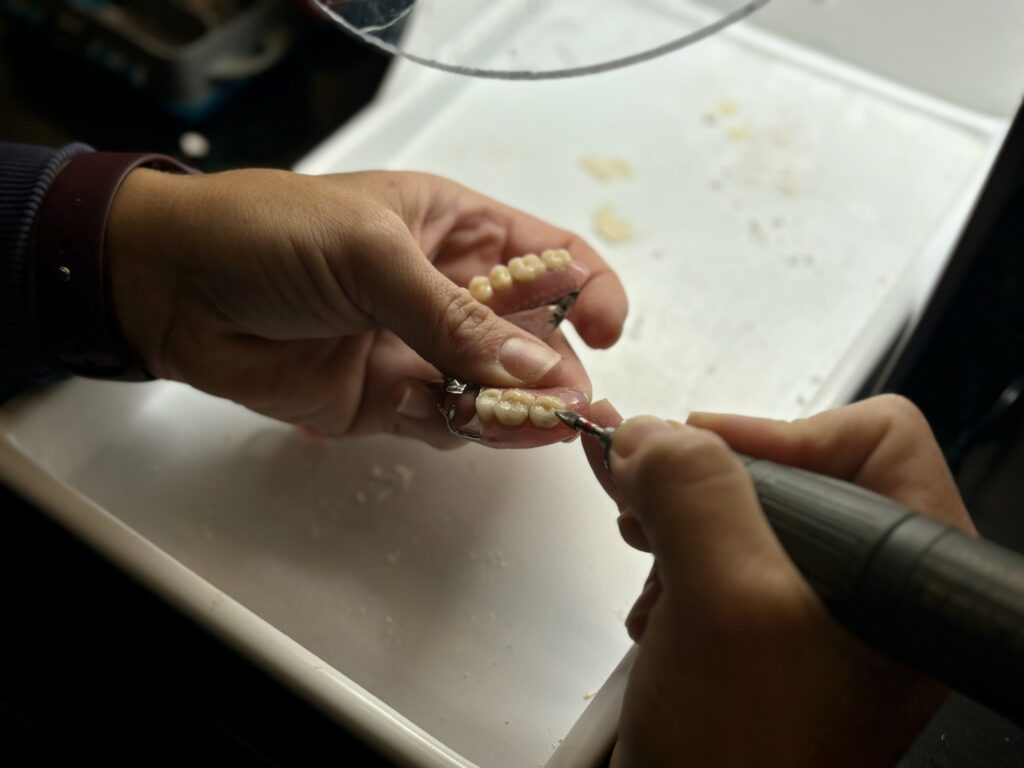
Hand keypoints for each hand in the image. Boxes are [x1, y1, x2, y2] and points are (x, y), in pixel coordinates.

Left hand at [106, 168, 626, 447]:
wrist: (172, 287)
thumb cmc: (268, 233)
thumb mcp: (372, 253)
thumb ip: (452, 316)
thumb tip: (536, 366)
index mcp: (454, 229)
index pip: (548, 257)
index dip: (587, 290)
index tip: (604, 329)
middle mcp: (445, 290)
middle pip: (531, 333)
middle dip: (556, 365)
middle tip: (573, 401)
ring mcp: (417, 347)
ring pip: (493, 385)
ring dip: (518, 405)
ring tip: (540, 425)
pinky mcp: (385, 399)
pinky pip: (446, 419)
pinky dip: (466, 427)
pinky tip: (479, 425)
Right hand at [582, 396, 973, 767]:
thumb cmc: (745, 764)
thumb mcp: (724, 608)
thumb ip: (694, 496)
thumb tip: (650, 431)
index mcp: (904, 580)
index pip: (870, 437)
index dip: (780, 431)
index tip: (700, 450)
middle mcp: (868, 591)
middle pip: (796, 467)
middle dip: (708, 478)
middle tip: (650, 490)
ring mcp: (814, 613)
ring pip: (747, 510)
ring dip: (680, 521)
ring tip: (643, 548)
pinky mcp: (764, 631)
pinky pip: (719, 554)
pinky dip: (673, 560)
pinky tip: (653, 602)